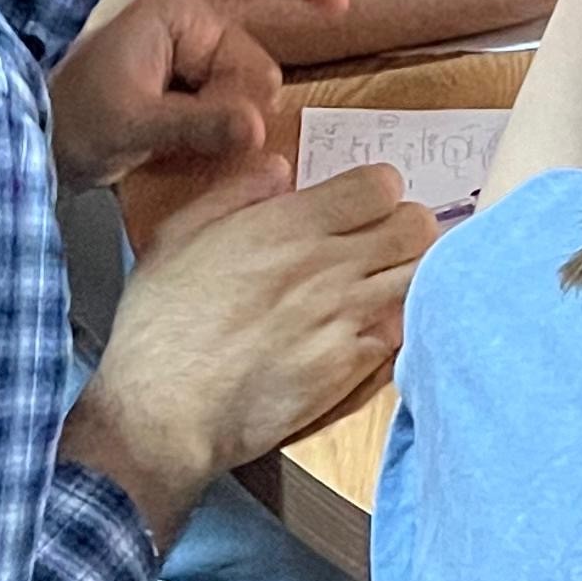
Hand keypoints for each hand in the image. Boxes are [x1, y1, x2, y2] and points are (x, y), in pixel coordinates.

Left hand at [47, 0, 348, 188]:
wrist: (39, 149)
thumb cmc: (71, 117)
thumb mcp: (131, 121)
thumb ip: (196, 125)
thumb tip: (260, 127)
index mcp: (178, 12)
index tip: (339, 3)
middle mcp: (194, 34)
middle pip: (257, 65)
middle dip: (238, 105)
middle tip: (186, 133)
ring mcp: (196, 70)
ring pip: (250, 101)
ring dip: (228, 129)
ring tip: (174, 146)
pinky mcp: (195, 102)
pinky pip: (235, 118)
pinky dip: (227, 139)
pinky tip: (197, 155)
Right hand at [71, 159, 435, 535]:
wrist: (164, 412)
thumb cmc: (160, 326)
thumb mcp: (177, 237)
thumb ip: (235, 193)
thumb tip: (279, 168)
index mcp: (288, 226)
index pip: (381, 185)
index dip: (378, 190)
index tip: (362, 205)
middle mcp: (329, 267)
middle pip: (417, 227)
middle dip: (407, 228)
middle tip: (384, 243)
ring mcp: (346, 319)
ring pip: (421, 277)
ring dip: (408, 275)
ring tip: (380, 286)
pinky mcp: (352, 368)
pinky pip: (403, 332)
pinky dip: (394, 327)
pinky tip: (367, 334)